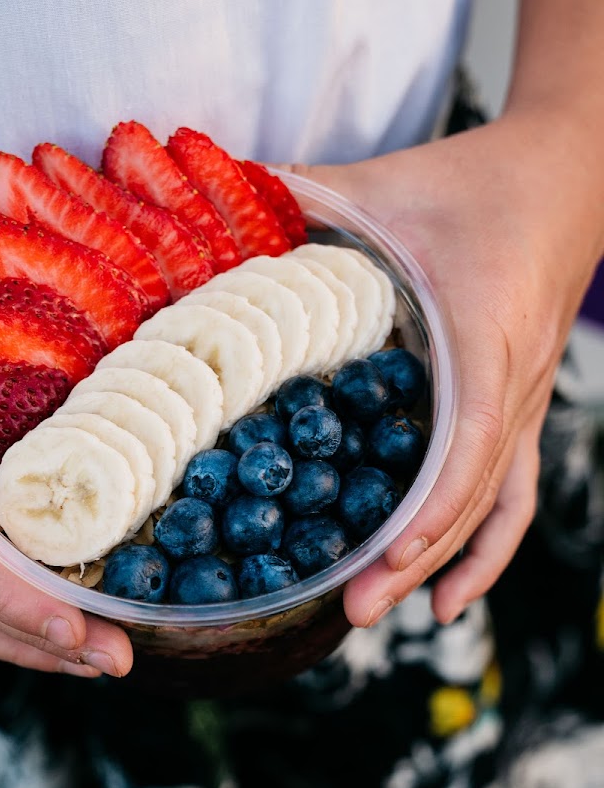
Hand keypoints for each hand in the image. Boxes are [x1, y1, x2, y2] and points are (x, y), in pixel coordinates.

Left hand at [281, 109, 602, 627]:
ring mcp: (524, 405)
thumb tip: (220, 195)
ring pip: (494, 508)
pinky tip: (445, 596)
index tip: (386, 554)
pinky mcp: (519, 410)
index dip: (432, 507)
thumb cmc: (477, 181)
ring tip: (379, 611)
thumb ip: (306, 192)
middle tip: (351, 610)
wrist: (565, 176)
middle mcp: (514, 384)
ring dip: (442, 567)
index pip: (471, 440)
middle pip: (474, 496)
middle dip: (414, 560)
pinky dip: (481, 551)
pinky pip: (509, 496)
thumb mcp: (388, 183)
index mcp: (484, 333)